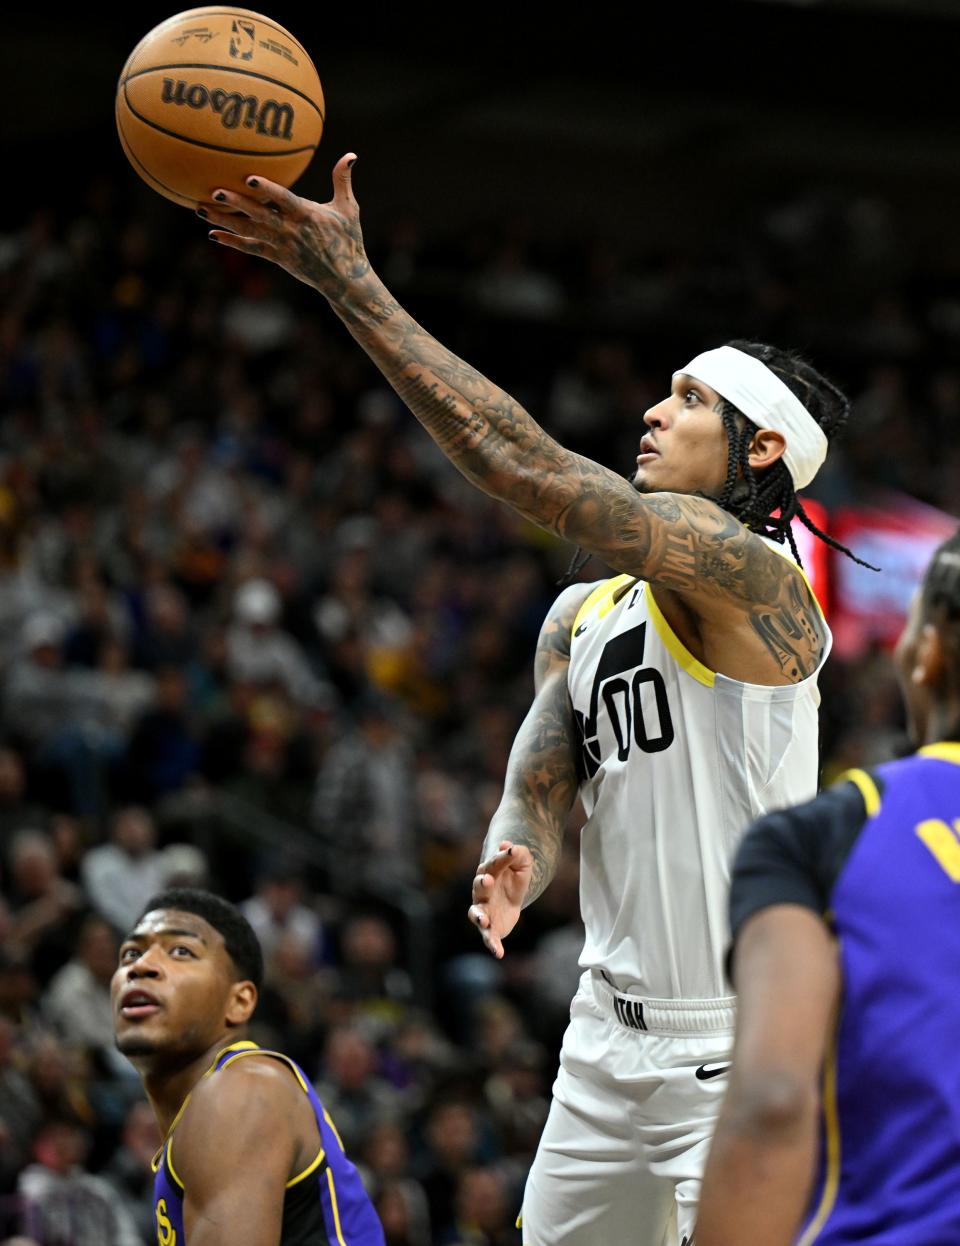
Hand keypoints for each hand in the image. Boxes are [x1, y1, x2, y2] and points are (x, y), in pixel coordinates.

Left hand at [202, 153, 369, 298]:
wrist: (344, 279)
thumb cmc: (348, 241)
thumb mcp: (348, 210)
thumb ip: (343, 181)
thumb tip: (351, 155)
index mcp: (307, 216)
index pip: (284, 200)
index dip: (267, 189)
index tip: (250, 177)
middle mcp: (291, 231)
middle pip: (259, 215)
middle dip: (236, 204)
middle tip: (214, 191)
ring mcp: (282, 246)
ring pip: (249, 231)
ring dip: (224, 221)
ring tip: (200, 209)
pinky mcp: (277, 258)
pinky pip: (251, 249)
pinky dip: (232, 242)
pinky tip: (213, 234)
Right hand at [467, 841, 533, 959]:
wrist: (512, 897)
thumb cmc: (514, 876)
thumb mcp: (522, 863)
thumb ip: (517, 854)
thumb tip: (508, 846)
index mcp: (489, 872)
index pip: (494, 864)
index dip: (502, 857)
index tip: (511, 851)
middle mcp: (481, 891)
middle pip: (478, 886)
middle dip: (482, 884)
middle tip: (487, 881)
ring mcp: (483, 910)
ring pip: (475, 913)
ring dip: (478, 917)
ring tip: (484, 921)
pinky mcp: (490, 927)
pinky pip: (488, 937)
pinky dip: (491, 945)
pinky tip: (498, 953)